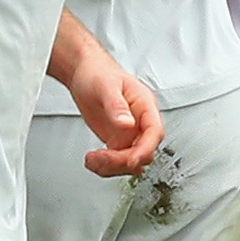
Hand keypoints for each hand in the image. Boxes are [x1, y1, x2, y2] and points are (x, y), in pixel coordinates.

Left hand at [69, 55, 163, 177]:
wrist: (85, 73)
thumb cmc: (98, 73)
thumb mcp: (106, 86)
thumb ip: (117, 106)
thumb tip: (127, 124)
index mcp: (145, 106)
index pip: (154, 132)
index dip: (145, 149)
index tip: (131, 160)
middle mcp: (140, 122)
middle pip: (144, 151)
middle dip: (123, 160)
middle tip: (102, 158)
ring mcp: (129, 133)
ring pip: (132, 161)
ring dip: (113, 167)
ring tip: (93, 160)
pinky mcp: (117, 140)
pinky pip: (118, 161)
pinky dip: (106, 166)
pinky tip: (92, 160)